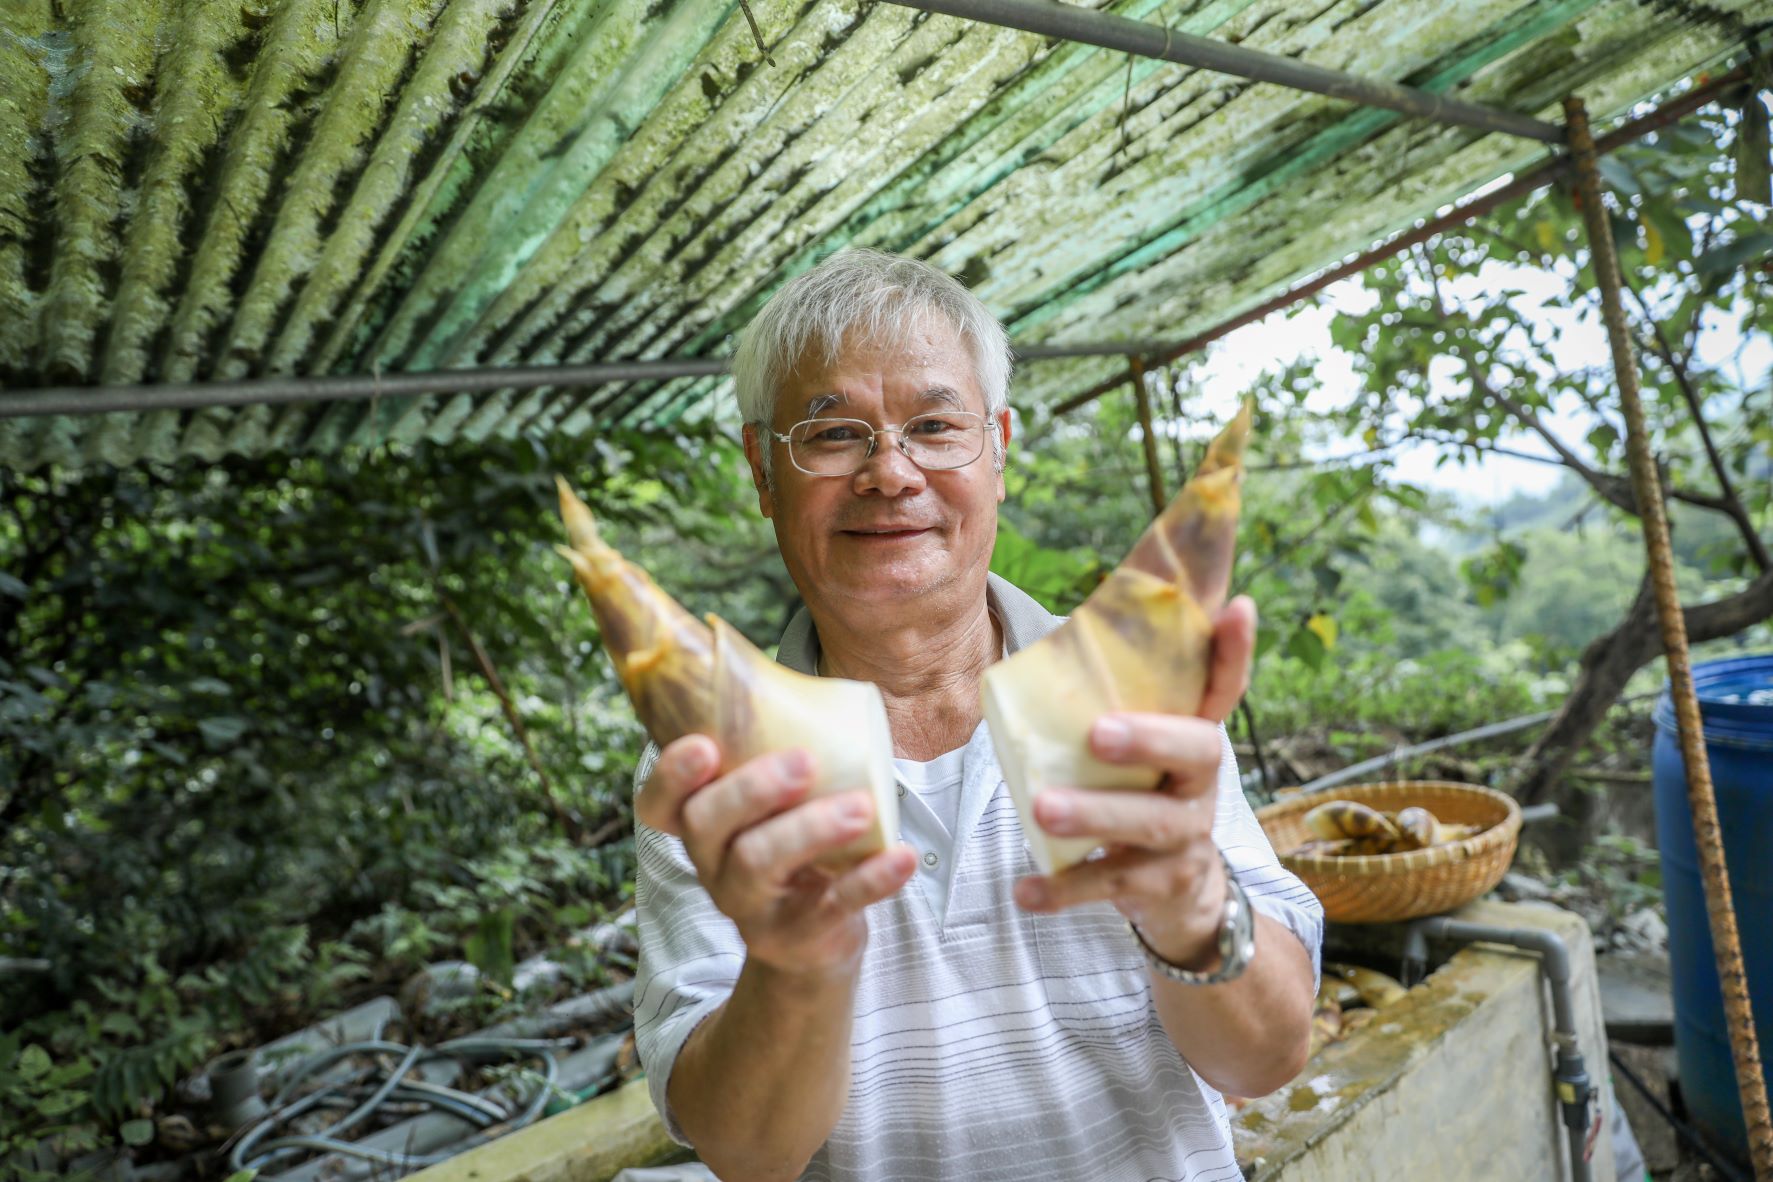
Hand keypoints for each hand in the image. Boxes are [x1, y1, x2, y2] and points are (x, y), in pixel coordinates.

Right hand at [637, 736, 917, 977]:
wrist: (812, 940)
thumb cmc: (793, 845)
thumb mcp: (774, 807)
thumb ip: (775, 754)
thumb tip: (802, 682)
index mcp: (703, 826)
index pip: (659, 804)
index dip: (672, 775)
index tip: (705, 744)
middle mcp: (713, 865)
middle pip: (707, 824)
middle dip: (752, 788)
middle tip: (805, 761)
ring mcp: (751, 906)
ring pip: (758, 864)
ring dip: (811, 828)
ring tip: (861, 806)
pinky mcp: (800, 934)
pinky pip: (832, 907)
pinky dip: (871, 879)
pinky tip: (902, 855)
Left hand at [1013, 596, 1256, 969]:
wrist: (1183, 896)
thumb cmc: (1143, 795)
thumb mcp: (1141, 748)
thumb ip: (1115, 701)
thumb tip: (1058, 632)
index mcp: (1193, 738)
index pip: (1222, 686)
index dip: (1233, 649)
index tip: (1238, 605)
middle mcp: (1200, 784)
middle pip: (1194, 754)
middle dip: (1149, 738)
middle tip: (1097, 732)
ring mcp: (1184, 839)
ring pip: (1146, 824)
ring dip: (1094, 815)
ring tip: (1042, 809)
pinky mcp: (1157, 886)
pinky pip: (1106, 887)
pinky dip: (1061, 891)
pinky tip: (1022, 892)